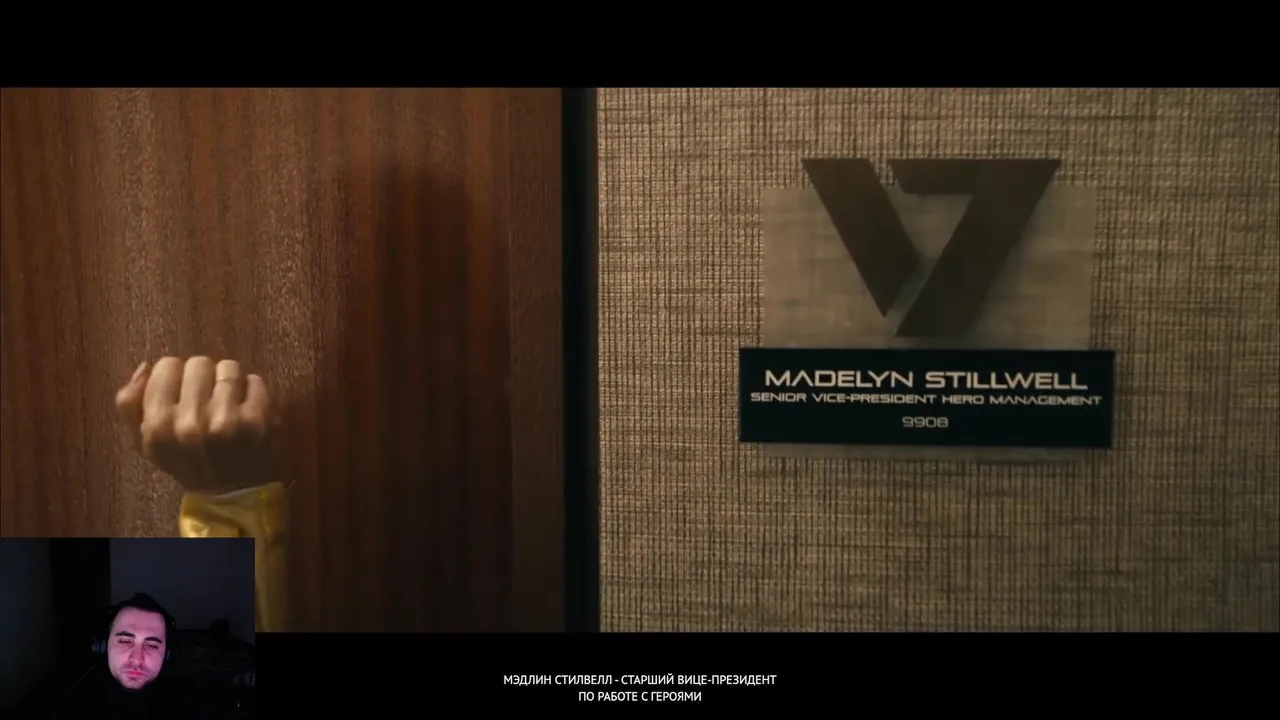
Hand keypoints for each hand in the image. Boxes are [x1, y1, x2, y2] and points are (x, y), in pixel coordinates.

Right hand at [115, 356, 276, 494]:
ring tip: (228, 400)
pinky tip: (247, 406)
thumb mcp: (146, 442)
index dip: (175, 374)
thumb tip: (146, 367)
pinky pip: (254, 380)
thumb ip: (131, 404)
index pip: (166, 366)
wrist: (231, 494)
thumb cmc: (186, 462)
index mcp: (158, 426)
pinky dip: (252, 389)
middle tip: (207, 396)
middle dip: (203, 376)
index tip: (182, 390)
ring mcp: (228, 420)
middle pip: (198, 363)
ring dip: (229, 379)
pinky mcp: (259, 420)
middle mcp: (191, 422)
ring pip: (228, 367)